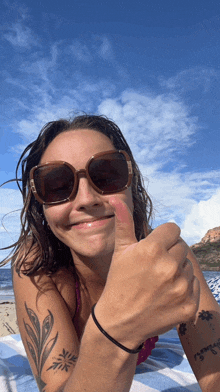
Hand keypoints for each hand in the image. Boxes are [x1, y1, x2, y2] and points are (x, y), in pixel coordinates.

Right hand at [96, 196, 199, 348]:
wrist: (119, 322)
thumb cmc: (119, 282)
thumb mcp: (120, 251)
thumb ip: (123, 223)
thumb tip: (116, 198)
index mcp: (152, 249)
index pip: (173, 229)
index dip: (163, 237)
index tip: (154, 248)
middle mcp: (169, 266)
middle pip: (182, 246)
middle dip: (170, 253)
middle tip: (154, 267)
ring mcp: (181, 288)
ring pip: (188, 266)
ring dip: (177, 270)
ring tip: (159, 282)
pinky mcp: (189, 305)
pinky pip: (194, 285)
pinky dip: (183, 288)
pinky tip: (167, 294)